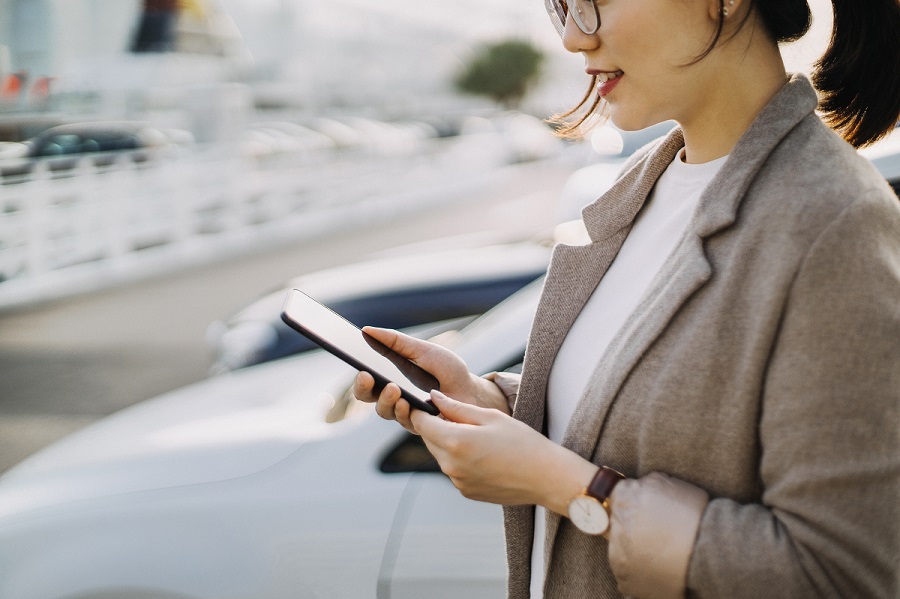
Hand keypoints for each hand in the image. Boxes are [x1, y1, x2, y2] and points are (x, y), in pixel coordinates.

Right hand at [352, 327, 508, 432]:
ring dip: (385, 399)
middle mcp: (393, 397)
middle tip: (367, 377)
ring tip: (393, 388)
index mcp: (391, 377)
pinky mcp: (419, 426)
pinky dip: (403, 411)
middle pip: (367, 397)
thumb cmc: (448, 370)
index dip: (358, 375)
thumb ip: (396, 341)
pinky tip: (406, 402)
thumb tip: (366, 330)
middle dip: (363, 388)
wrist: (473, 391)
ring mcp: (405, 412)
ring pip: (383, 411)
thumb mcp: (423, 350)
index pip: (366, 380)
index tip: (358, 365)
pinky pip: (404, 421)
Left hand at [410, 391, 596, 510]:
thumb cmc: (523, 442)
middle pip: (429, 440)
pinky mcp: (466, 492)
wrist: (547, 477)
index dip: (421, 411)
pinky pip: (454, 470)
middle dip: (436, 426)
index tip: (427, 403)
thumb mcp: (491, 417)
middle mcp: (451, 466)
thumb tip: (434, 397)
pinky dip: (460, 460)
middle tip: (458, 415)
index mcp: (456, 442)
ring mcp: (458, 482)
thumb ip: (457, 407)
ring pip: (441, 456)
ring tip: (477, 436)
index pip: (422, 424)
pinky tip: (484, 454)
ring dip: (449, 443)